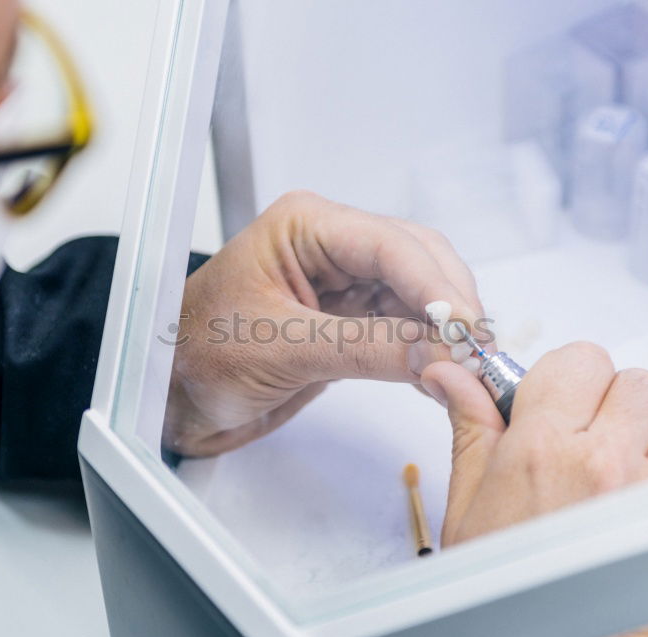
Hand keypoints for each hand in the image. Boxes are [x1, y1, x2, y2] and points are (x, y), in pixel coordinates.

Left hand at [163, 191, 485, 456]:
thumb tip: (440, 352)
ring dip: (445, 329)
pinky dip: (428, 350)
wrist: (169, 399)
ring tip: (468, 368)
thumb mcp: (280, 348)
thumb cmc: (196, 356)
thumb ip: (364, 348)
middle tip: (479, 352)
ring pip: (418, 295)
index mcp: (306, 226)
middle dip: (451, 304)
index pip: (392, 244)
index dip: (437, 286)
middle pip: (418, 261)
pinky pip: (404, 328)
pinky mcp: (349, 322)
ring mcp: (344, 284)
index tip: (468, 328)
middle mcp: (331, 246)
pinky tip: (442, 373)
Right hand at [421, 342, 647, 636]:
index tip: (560, 404)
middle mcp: (606, 462)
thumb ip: (471, 428)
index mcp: (540, 450)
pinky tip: (643, 513)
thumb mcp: (470, 510)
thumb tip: (453, 376)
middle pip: (635, 383)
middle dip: (613, 407)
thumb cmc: (511, 604)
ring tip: (620, 486)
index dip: (570, 380)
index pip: (579, 359)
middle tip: (589, 445)